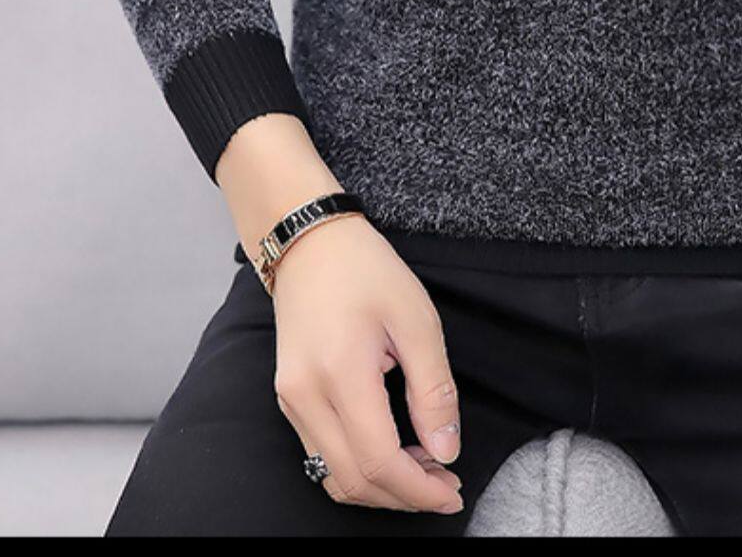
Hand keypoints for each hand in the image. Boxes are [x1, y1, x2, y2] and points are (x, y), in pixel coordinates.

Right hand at [269, 215, 464, 513]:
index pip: (378, 461)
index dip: (419, 490)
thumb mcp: (417, 321)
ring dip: (382, 488)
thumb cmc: (367, 272)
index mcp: (339, 374)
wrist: (310, 244)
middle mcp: (305, 397)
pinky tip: (395, 453)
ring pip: (333, 476)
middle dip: (404, 497)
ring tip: (426, 470)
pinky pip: (321, 456)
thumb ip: (433, 391)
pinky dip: (360, 468)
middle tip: (447, 487)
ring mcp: (290, 401)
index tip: (453, 492)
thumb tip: (446, 450)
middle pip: (353, 480)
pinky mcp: (289, 400)